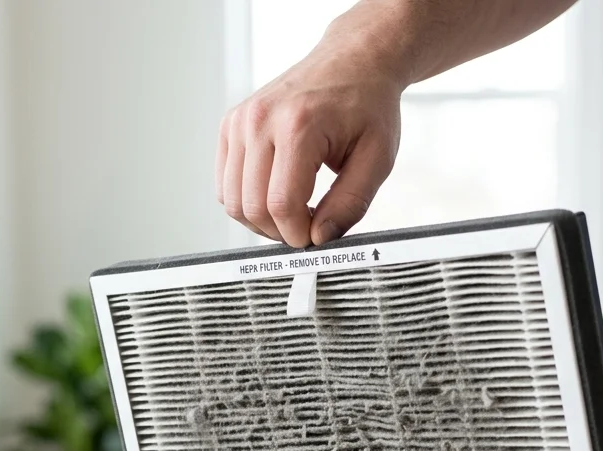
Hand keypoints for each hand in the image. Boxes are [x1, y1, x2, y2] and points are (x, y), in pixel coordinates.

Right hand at [217, 41, 402, 247]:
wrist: (353, 61)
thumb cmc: (368, 106)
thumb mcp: (377, 159)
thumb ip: (350, 204)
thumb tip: (320, 238)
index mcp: (298, 125)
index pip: (281, 205)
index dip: (299, 235)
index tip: (317, 237)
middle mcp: (261, 119)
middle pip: (252, 207)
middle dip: (280, 232)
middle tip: (307, 227)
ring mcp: (240, 120)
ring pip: (232, 201)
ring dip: (261, 221)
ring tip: (293, 212)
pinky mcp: (231, 125)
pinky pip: (225, 185)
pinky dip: (247, 201)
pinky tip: (275, 196)